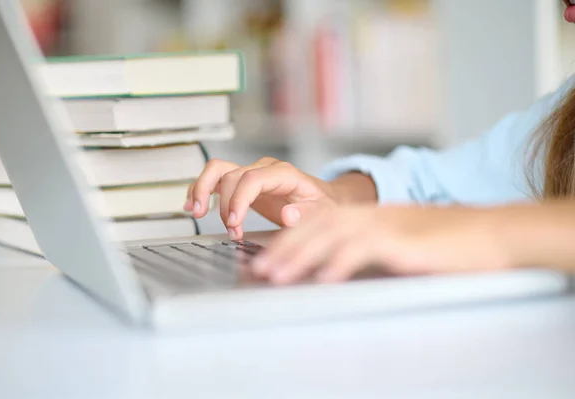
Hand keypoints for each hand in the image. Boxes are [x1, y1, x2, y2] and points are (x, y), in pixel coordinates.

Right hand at [183, 157, 340, 239]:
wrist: (322, 200)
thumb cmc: (322, 206)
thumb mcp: (321, 212)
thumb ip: (306, 214)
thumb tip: (289, 214)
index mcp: (283, 174)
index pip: (252, 179)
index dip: (238, 201)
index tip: (234, 224)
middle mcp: (264, 169)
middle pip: (232, 176)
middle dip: (226, 206)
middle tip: (232, 232)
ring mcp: (251, 173)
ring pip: (218, 170)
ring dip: (203, 190)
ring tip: (197, 212)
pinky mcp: (242, 182)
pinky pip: (216, 178)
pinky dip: (201, 189)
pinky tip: (194, 204)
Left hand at [252, 204, 512, 283]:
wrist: (488, 233)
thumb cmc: (444, 241)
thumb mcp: (398, 240)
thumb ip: (368, 247)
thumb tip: (336, 265)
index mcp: (368, 215)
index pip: (318, 222)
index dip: (289, 239)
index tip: (266, 259)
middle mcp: (372, 216)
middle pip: (317, 227)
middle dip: (284, 248)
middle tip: (259, 270)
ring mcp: (386, 226)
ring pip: (332, 236)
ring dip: (301, 256)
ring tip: (277, 275)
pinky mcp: (403, 241)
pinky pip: (364, 249)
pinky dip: (341, 263)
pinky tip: (324, 279)